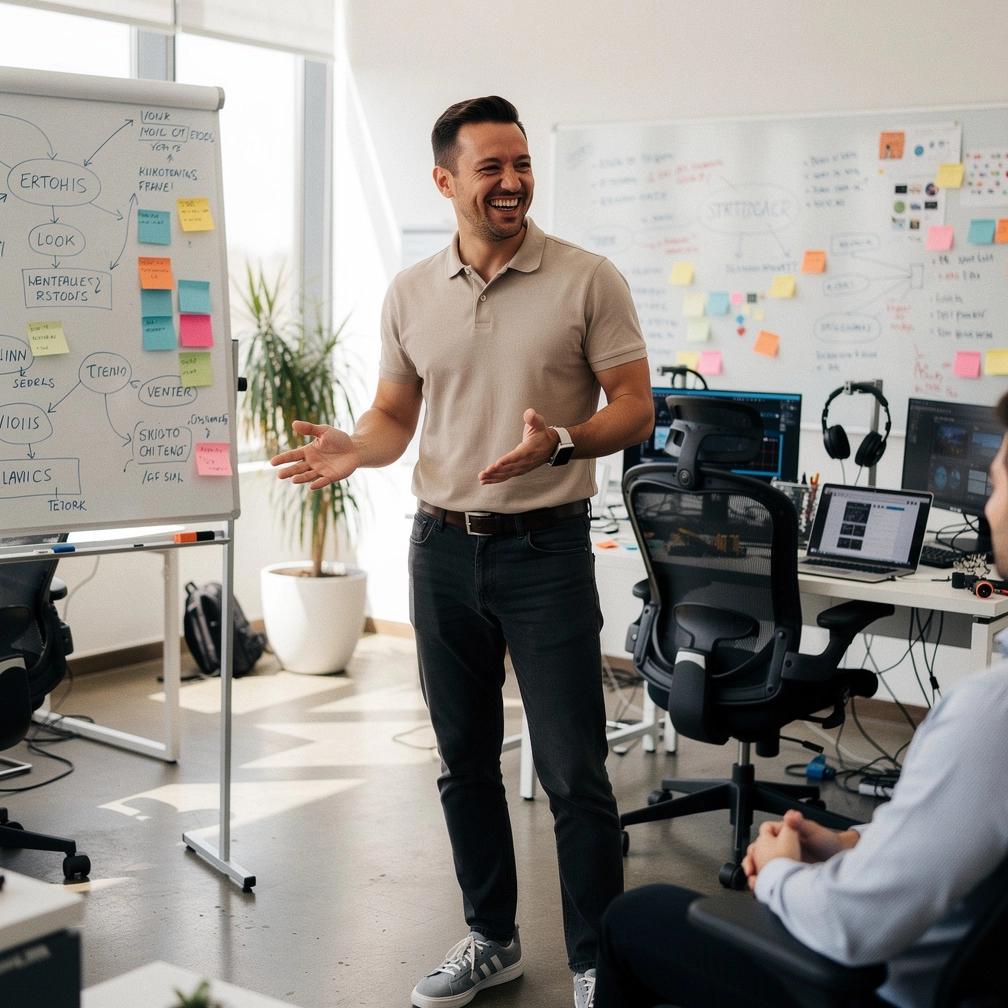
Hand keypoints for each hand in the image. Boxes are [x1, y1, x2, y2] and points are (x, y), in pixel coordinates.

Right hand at [270, 419, 360, 490]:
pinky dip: (317, 484)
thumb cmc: (338, 439)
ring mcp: (321, 470)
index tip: (272, 462)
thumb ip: (310, 429)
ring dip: (301, 478)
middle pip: (297, 468)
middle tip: (279, 475)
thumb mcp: (324, 431)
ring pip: (308, 476)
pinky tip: (311, 486)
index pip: (293, 455)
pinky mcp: (331, 476)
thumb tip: (294, 424)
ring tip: (293, 480)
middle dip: (288, 471)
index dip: (283, 459)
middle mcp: (312, 463)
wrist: (355, 448)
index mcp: (308, 451)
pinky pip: (323, 481)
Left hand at [478, 408, 559, 484]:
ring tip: (481, 478)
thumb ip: (533, 418)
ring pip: (507, 474)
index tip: (497, 463)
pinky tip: (485, 481)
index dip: (508, 460)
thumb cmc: (542, 433)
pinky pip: (507, 476)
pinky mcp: (519, 470)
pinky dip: (496, 479)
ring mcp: (522, 467)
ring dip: (493, 477)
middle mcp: (526, 461)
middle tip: (484, 472)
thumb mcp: (539, 423)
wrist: (552, 446)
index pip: (518, 456)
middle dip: (496, 471)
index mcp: (529, 449)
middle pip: (510, 468)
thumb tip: (529, 413)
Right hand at [741, 810, 859, 891]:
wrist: (844, 861)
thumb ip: (800, 824)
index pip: (764, 834)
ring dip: (758, 874)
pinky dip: (768, 883)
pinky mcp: (790, 874)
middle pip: (760, 851)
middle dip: (752, 861)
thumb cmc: (830, 842)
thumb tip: (790, 815)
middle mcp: (783, 846)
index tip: (754, 852)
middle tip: (750, 870)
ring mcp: (786, 860)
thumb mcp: (815, 831)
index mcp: (785, 833)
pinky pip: (775, 877)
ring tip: (755, 882)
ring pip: (765, 866)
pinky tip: (765, 889)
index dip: (757, 843)